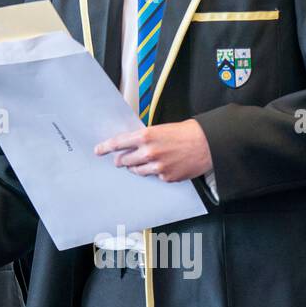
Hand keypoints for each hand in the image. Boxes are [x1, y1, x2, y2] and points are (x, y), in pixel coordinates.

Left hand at [94, 119, 212, 182]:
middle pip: (123, 160)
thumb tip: (130, 144)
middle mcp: (149, 152)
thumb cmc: (185, 133)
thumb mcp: (160, 129)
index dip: (105, 147)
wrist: (207, 144)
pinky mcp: (166, 177)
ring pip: (136, 171)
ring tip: (147, 160)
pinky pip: (153, 177)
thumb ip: (143, 137)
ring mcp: (157, 167)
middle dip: (121, 160)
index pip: (118, 143)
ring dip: (136, 167)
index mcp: (145, 136)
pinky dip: (155, 172)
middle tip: (122, 159)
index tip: (98, 150)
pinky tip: (164, 164)